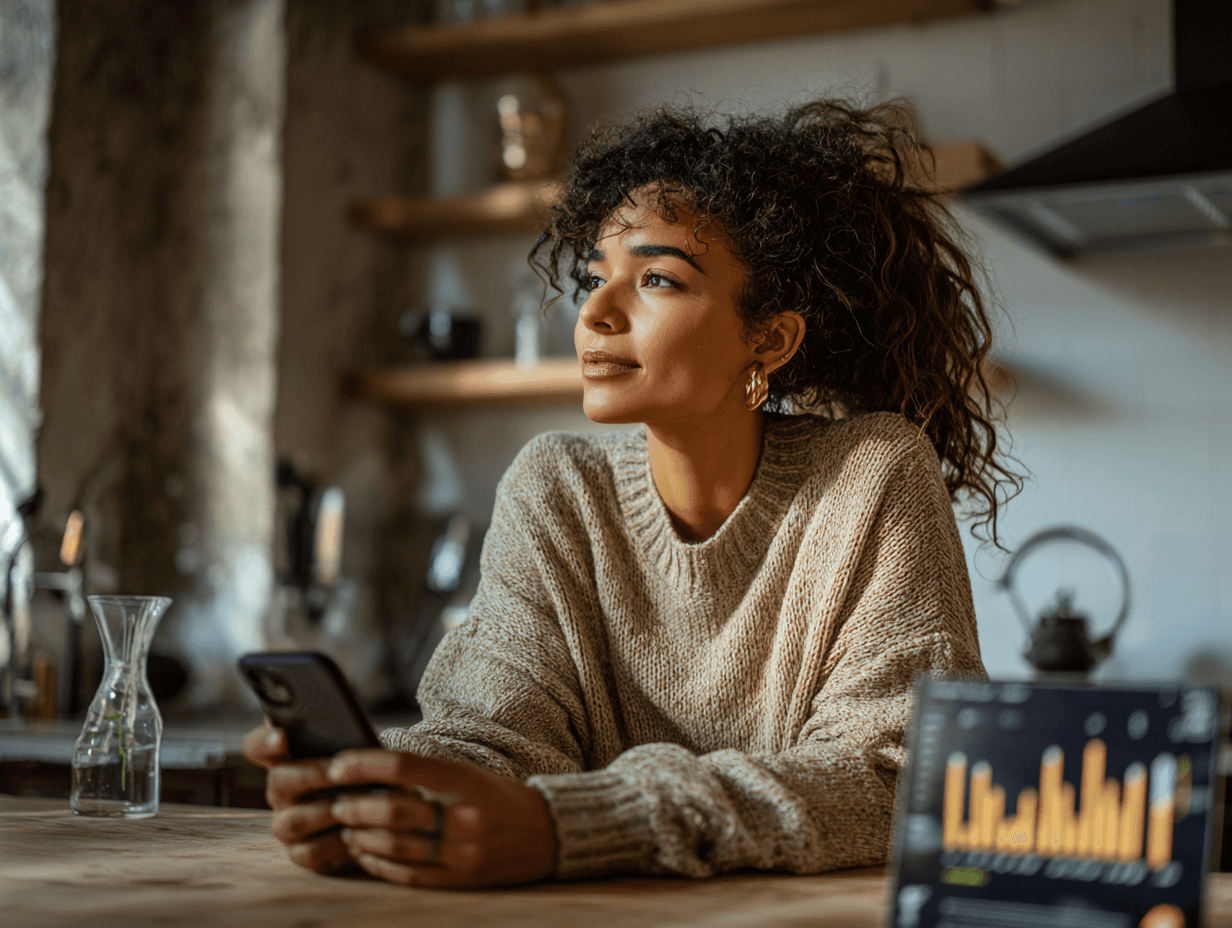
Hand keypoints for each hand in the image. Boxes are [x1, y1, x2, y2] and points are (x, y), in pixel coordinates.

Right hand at [240, 724, 354, 874]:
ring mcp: (287, 824)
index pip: (257, 747)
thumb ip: (339, 738)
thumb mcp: (352, 751)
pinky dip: (334, 842)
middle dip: (312, 775)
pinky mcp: (302, 853)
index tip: (281, 735)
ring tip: (354, 803)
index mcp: (285, 761)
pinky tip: (355, 831)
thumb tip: (342, 726)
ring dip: (325, 811)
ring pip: (292, 821)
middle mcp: (280, 793)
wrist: (378, 811)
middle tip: (339, 771)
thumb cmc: (362, 774)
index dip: (263, 741)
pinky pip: (309, 852)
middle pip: (278, 781)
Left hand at [325, 749, 557, 887]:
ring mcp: (463, 851)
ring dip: (362, 837)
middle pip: (394, 811)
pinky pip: (409, 874)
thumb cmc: (499, 798)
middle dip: (356, 808)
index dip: (365, 766)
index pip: (404, 766)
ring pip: (396, 846)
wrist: (550, 832)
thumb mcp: (470, 775)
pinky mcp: (462, 879)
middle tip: (336, 804)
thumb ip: (427, 774)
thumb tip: (373, 771)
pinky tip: (364, 854)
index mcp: (466, 780)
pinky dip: (379, 864)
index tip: (338, 767)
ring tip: (346, 829)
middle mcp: (465, 816)